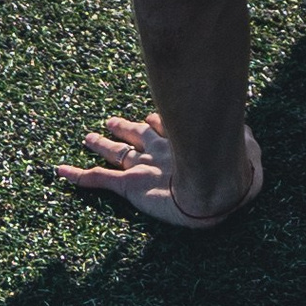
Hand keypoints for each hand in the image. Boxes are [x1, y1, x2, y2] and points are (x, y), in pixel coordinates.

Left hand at [54, 112, 262, 228]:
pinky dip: (76, 175)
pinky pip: (97, 179)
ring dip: (100, 144)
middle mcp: (159, 148)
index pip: (164, 126)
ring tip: (88, 137)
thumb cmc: (234, 170)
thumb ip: (243, 140)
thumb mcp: (246, 150)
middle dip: (122, 127)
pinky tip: (58, 171)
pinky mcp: (129, 185)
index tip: (149, 117)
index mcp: (184, 140)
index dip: (155, 122)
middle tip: (109, 122)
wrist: (216, 188)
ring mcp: (142, 165)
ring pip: (115, 151)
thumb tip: (247, 131)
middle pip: (135, 133)